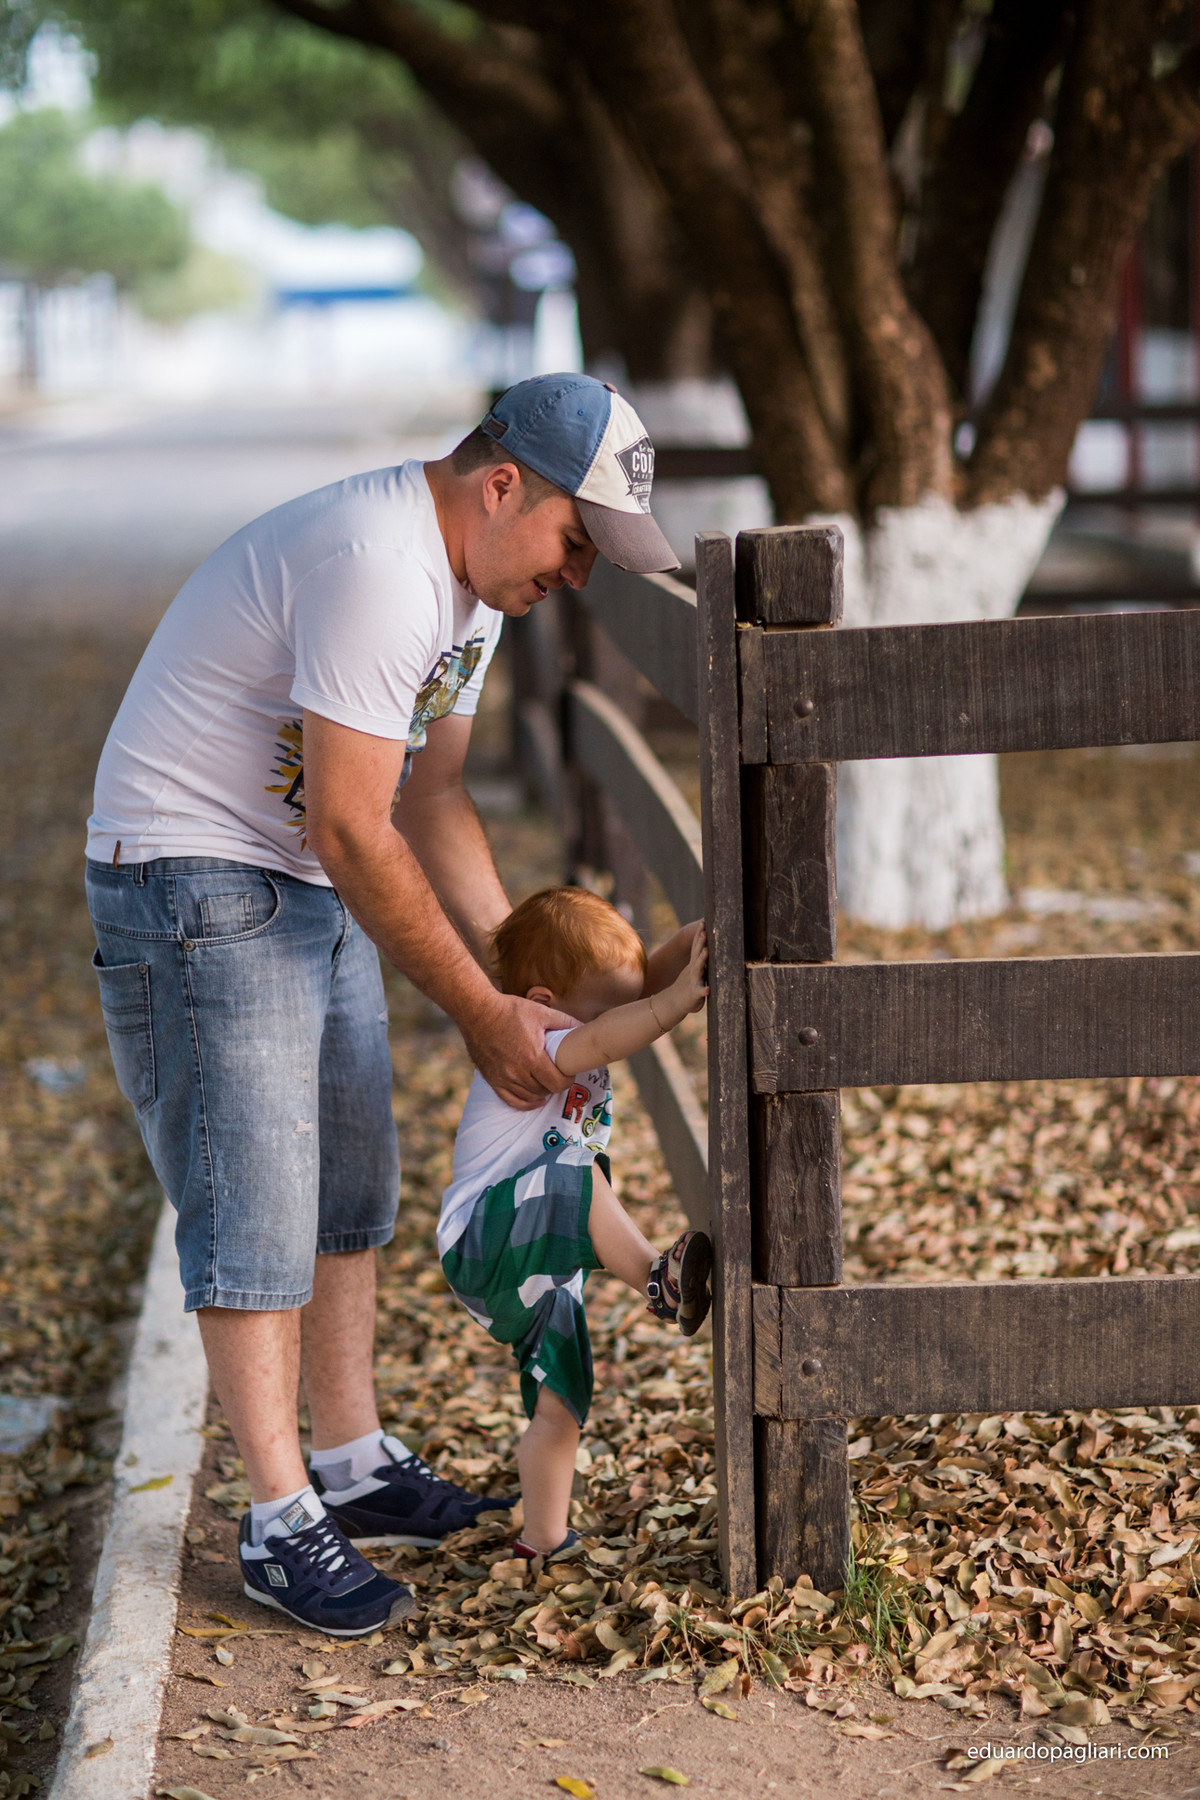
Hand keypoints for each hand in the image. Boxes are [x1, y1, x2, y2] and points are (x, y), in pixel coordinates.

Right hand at [461, 992, 576, 1107]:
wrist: (478, 1012)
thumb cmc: (509, 1010)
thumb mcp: (541, 1013)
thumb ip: (564, 1022)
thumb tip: (583, 1027)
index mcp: (531, 1057)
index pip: (557, 1082)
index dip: (567, 1080)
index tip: (570, 1073)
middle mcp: (516, 1072)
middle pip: (544, 1090)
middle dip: (556, 1084)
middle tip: (560, 1074)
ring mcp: (503, 1078)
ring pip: (529, 1096)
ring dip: (542, 1092)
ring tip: (548, 1082)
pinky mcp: (492, 1079)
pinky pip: (511, 1100)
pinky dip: (525, 1103)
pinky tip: (535, 1100)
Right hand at [667, 923, 708, 1017]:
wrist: (673, 1003)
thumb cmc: (687, 987)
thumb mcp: (694, 971)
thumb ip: (699, 960)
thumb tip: (706, 946)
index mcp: (694, 965)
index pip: (697, 947)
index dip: (700, 935)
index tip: (704, 922)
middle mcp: (693, 970)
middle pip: (697, 953)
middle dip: (701, 941)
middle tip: (704, 930)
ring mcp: (693, 981)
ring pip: (698, 969)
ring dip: (701, 960)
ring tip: (706, 952)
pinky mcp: (694, 993)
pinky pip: (699, 991)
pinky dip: (704, 990)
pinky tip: (708, 990)